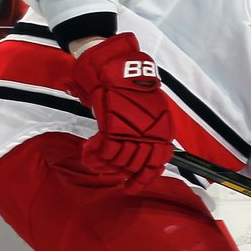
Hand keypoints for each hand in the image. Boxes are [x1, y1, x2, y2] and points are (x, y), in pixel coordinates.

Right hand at [69, 33, 174, 190]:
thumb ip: (149, 130)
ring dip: (105, 165)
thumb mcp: (149, 108)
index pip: (156, 164)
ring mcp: (131, 130)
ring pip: (118, 161)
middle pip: (134, 165)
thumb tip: (146, 153)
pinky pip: (104, 151)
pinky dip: (94, 155)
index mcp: (162, 129)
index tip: (131, 185)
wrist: (115, 65)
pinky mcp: (112, 126)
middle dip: (119, 171)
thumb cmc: (130, 86)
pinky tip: (88, 151)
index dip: (143, 178)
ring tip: (96, 162)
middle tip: (108, 170)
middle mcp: (149, 133)